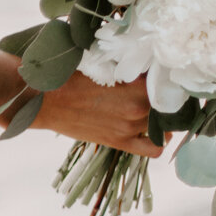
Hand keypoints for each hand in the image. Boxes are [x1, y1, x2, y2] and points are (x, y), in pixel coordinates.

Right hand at [33, 73, 163, 157]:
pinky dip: (158, 142)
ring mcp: (130, 127)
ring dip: (162, 120)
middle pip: (168, 105)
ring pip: (164, 126)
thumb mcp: (105, 66)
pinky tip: (153, 134)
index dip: (167, 81)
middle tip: (158, 94)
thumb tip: (145, 70)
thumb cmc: (72, 78)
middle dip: (165, 99)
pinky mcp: (120, 142)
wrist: (48, 100)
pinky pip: (153, 149)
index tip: (162, 79)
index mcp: (137, 85)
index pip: (167, 84)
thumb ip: (129, 71)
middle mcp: (138, 108)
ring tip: (154, 113)